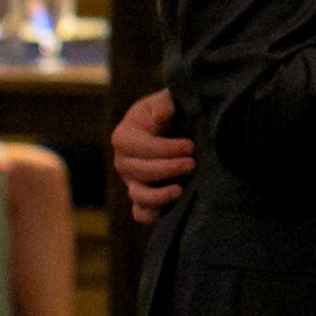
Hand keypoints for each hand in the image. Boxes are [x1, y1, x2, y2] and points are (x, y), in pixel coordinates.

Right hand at [112, 87, 193, 223]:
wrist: (179, 127)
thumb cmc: (172, 111)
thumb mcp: (167, 101)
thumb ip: (165, 103)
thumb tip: (162, 115)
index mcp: (124, 136)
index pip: (139, 147)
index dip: (164, 149)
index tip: (190, 146)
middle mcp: (123, 161)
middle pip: (139, 171)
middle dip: (167, 168)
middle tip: (192, 163)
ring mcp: (131, 182)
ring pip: (138, 195)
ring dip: (159, 195)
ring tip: (181, 190)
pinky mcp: (142, 197)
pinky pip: (140, 213)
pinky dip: (151, 215)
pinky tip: (169, 210)